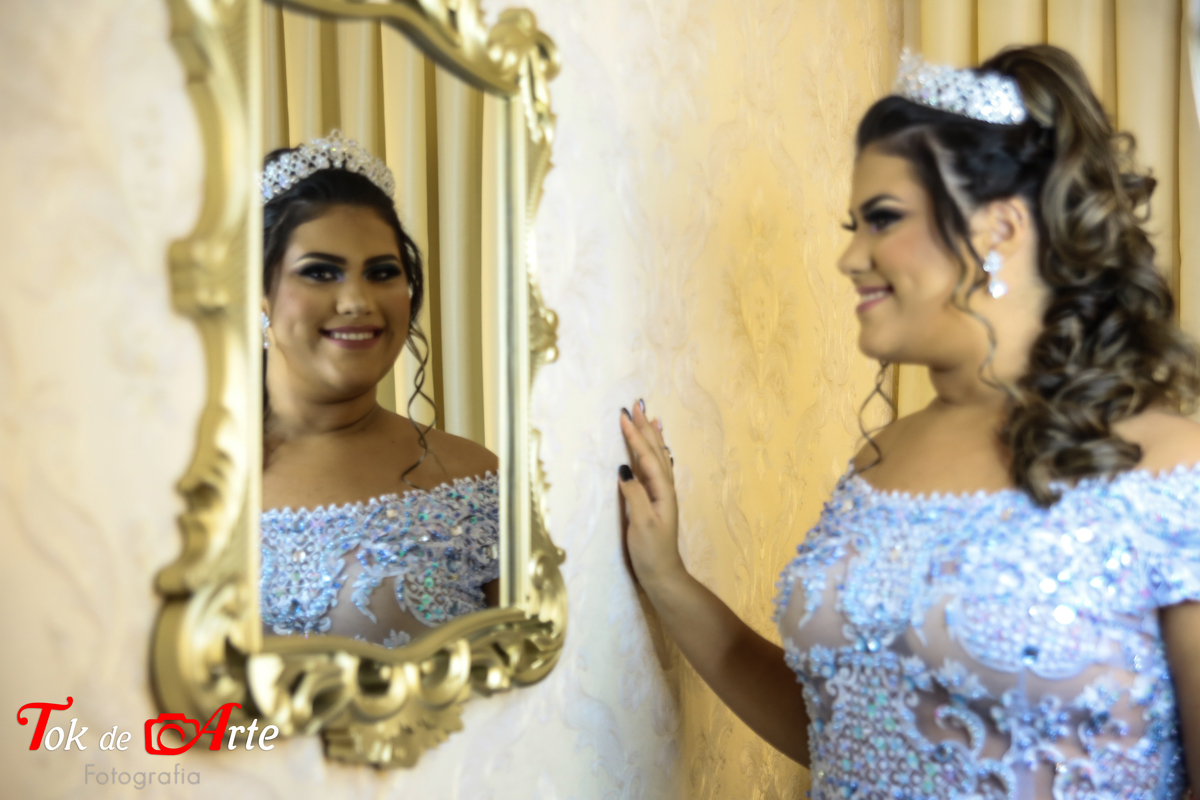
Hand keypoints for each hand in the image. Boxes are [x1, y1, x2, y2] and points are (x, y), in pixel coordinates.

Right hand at [618, 400, 683, 590]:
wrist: (662, 574)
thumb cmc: (651, 551)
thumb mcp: (640, 524)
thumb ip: (634, 495)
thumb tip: (624, 470)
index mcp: (661, 491)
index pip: (647, 457)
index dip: (636, 436)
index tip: (624, 416)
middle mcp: (664, 489)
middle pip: (656, 452)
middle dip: (646, 428)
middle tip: (638, 406)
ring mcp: (661, 495)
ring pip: (657, 458)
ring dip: (653, 437)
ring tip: (652, 418)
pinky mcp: (654, 502)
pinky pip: (655, 469)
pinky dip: (653, 454)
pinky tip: (654, 451)